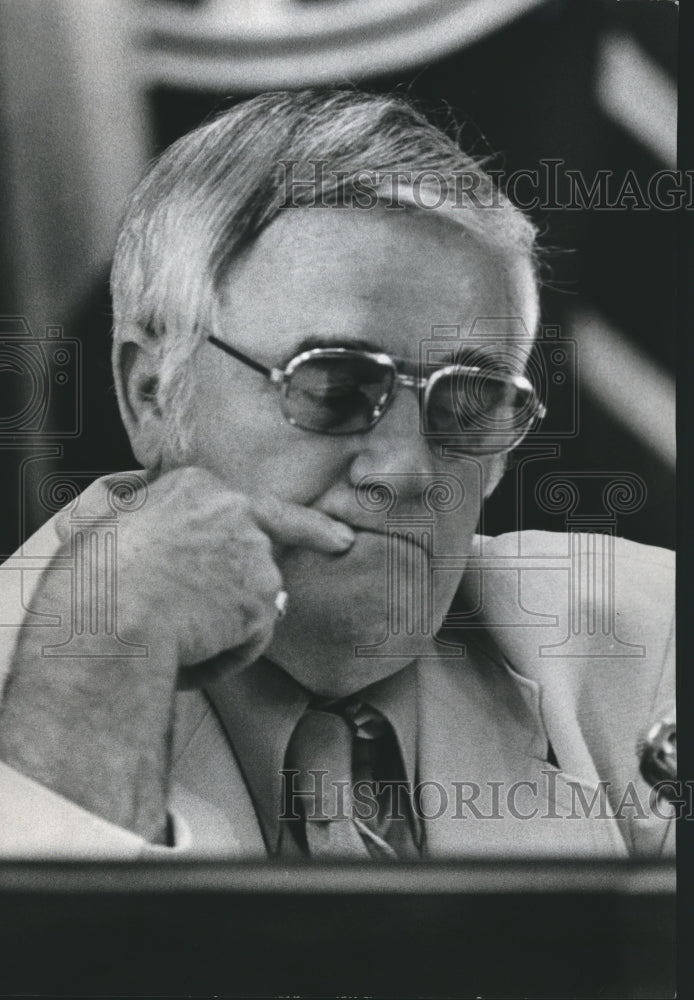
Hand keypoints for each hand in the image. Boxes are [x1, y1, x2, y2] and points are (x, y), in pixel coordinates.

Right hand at [56, 465, 354, 678]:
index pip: (253, 502)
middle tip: (340, 541)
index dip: (294, 521)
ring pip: (256, 599)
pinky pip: (250, 641)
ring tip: (177, 642)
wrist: (109, 614)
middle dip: (292, 554)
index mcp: (194, 486)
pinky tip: (190, 661)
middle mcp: (235, 511)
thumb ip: (134, 509)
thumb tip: (128, 495)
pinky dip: (224, 659)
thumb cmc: (89, 574)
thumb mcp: (101, 519)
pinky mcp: (261, 602)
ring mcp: (254, 556)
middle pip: (268, 546)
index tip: (336, 534)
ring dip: (228, 626)